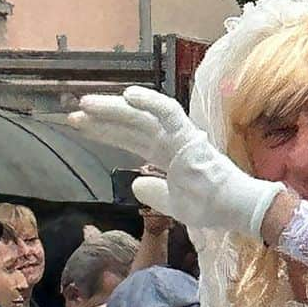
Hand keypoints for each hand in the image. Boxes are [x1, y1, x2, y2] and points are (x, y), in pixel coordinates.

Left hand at [69, 87, 283, 236]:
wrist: (234, 209)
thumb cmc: (210, 207)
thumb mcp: (173, 205)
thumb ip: (154, 193)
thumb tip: (136, 184)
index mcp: (166, 154)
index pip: (130, 137)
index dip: (105, 130)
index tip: (80, 126)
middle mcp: (169, 140)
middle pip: (130, 124)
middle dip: (102, 118)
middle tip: (74, 113)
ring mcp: (179, 135)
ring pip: (141, 116)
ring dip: (114, 109)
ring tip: (86, 105)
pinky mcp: (189, 135)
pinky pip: (168, 113)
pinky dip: (149, 103)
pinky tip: (128, 96)